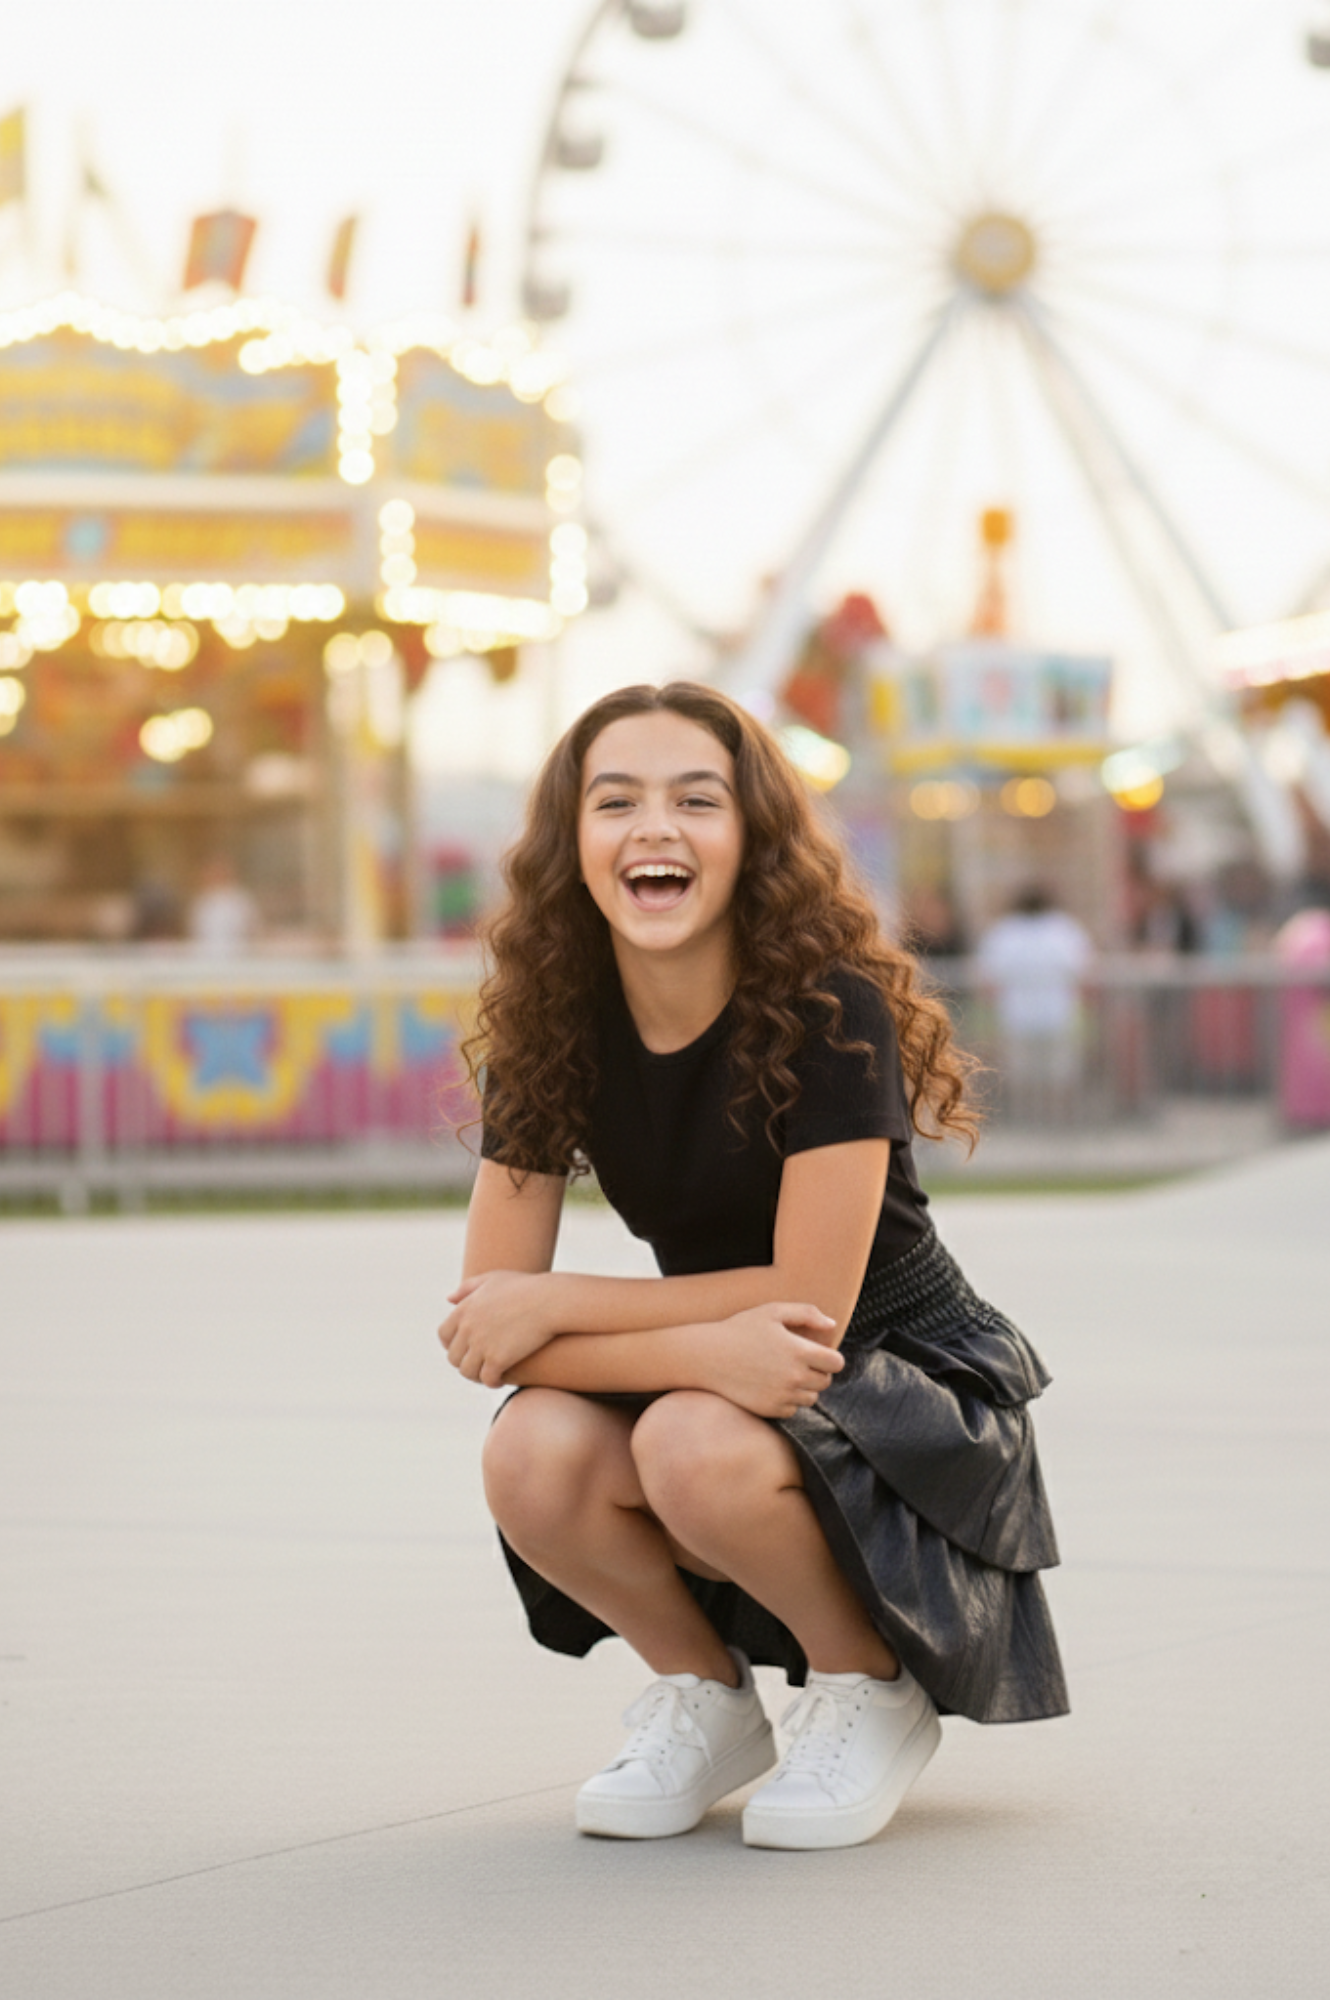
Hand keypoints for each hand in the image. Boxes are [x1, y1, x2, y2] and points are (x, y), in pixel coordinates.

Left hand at [438, 1271, 557, 1386]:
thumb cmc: (526, 1287)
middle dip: (465, 1363)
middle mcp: (468, 1328)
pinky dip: (492, 1382)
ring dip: (477, 1376)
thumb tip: (449, 1299)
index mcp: (464, 1309)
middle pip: (454, 1357)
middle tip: (479, 1366)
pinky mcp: (498, 1360)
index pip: (444, 1335)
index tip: (465, 1349)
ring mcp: (481, 1345)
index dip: (452, 1345)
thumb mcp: (493, 1279)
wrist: (550, 1300)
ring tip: (489, 1375)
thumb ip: (468, 1287)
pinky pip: (487, 1379)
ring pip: (468, 1372)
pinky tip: (501, 1380)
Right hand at [702, 1303, 844, 1419]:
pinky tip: (773, 1385)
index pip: (837, 1363)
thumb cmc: (740, 1329)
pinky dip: (788, 1400)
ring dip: (805, 1388)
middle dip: (818, 1372)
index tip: (818, 1353)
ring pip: (811, 1398)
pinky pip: (792, 1409)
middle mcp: (795, 1377)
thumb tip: (832, 1324)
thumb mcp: (772, 1311)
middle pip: (825, 1382)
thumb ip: (806, 1313)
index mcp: (800, 1351)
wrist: (708, 1356)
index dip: (831, 1357)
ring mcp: (782, 1396)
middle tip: (799, 1362)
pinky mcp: (770, 1409)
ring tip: (785, 1373)